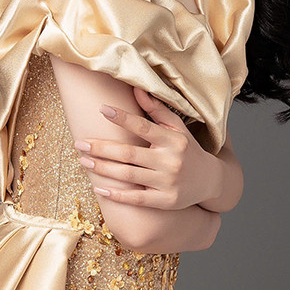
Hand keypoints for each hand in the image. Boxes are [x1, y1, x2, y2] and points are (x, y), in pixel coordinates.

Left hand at [73, 86, 223, 209]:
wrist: (210, 181)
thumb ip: (157, 110)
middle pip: (129, 154)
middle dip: (102, 148)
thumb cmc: (188, 150)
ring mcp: (168, 182)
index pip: (143, 126)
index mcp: (173, 140)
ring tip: (83, 160)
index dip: (122, 118)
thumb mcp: (177, 128)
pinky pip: (136, 198)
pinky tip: (98, 187)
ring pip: (128, 175)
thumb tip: (137, 88)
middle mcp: (170, 160)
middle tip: (79, 143)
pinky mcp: (165, 201)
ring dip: (102, 168)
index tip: (102, 109)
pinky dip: (116, 194)